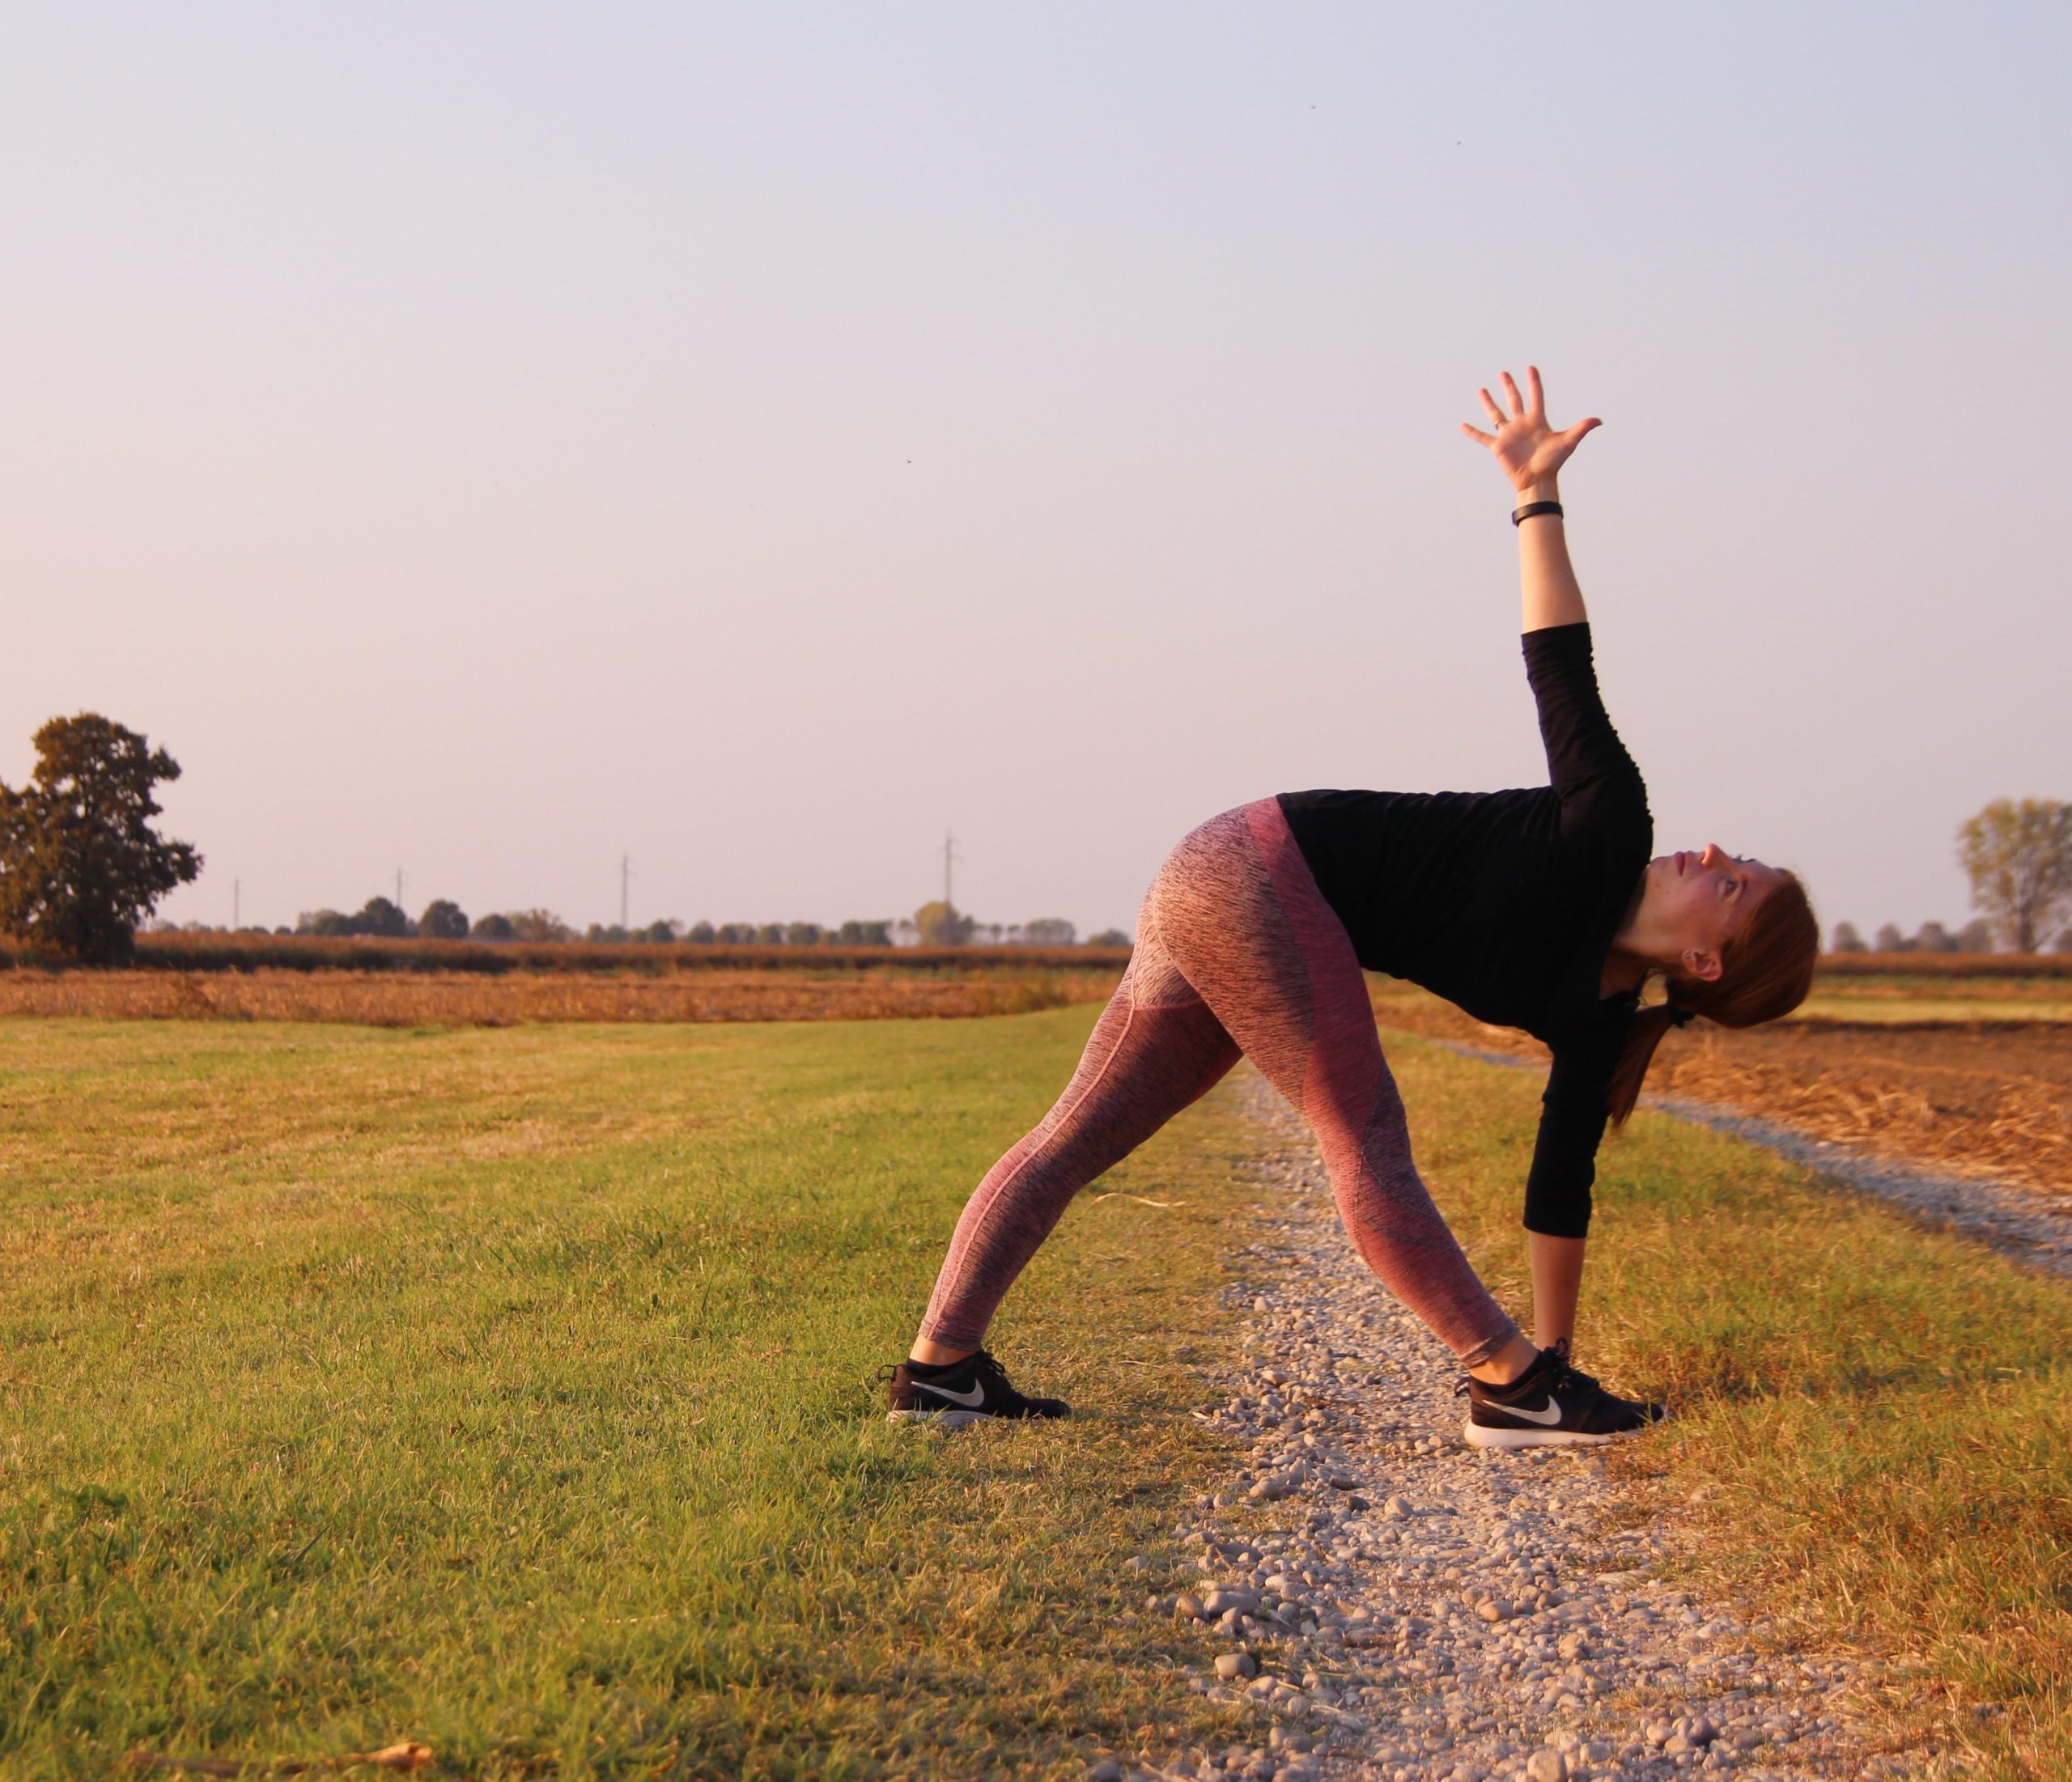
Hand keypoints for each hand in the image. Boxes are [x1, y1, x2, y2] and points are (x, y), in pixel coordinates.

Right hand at [1459, 366, 1600, 494]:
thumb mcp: (1568, 442)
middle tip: (1503, 373)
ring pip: (1496, 413)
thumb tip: (1599, 420)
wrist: (1537, 481)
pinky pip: (1482, 436)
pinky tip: (1462, 425)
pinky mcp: (1497, 446)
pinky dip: (1472, 431)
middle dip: (1509, 386)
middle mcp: (1521, 424)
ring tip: (1481, 390)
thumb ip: (1581, 428)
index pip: (1536, 396)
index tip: (1531, 367)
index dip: (1534, 382)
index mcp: (1537, 420)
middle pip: (1514, 400)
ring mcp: (1508, 434)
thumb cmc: (1553, 462)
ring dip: (1488, 402)